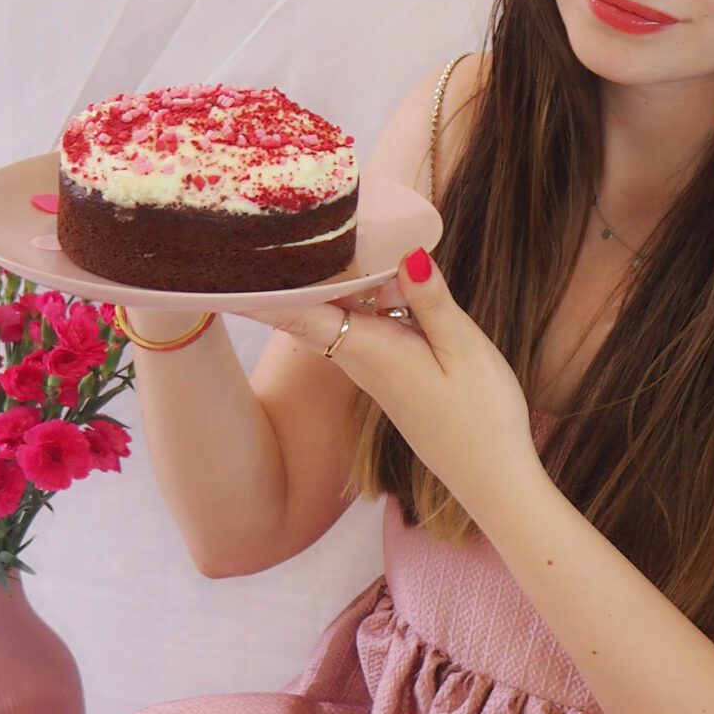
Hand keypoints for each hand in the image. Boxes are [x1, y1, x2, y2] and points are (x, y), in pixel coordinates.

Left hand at [219, 249, 535, 523]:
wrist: (491, 478)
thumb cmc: (484, 416)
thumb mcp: (466, 352)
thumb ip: (432, 302)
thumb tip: (406, 253)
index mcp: (373, 349)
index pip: (299, 313)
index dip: (259, 290)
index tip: (223, 266)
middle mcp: (361, 361)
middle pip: (305, 311)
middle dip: (277, 277)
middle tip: (247, 235)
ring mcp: (372, 372)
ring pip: (329, 320)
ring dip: (308, 288)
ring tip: (287, 246)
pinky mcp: (387, 378)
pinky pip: (351, 331)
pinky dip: (342, 303)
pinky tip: (353, 281)